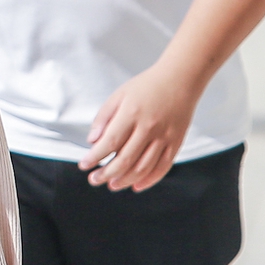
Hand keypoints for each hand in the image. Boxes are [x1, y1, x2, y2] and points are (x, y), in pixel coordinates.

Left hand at [79, 62, 199, 190]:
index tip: (84, 165)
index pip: (110, 142)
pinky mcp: (176, 142)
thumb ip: (104, 117)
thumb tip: (92, 141)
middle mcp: (149, 127)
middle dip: (106, 173)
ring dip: (125, 180)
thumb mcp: (119, 95)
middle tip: (94, 179)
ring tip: (112, 185)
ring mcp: (165, 136)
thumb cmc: (147, 86)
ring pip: (143, 167)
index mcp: (132, 113)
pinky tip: (136, 185)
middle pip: (125, 159)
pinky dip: (149, 180)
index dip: (95, 157)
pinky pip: (163, 167)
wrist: (180, 79)